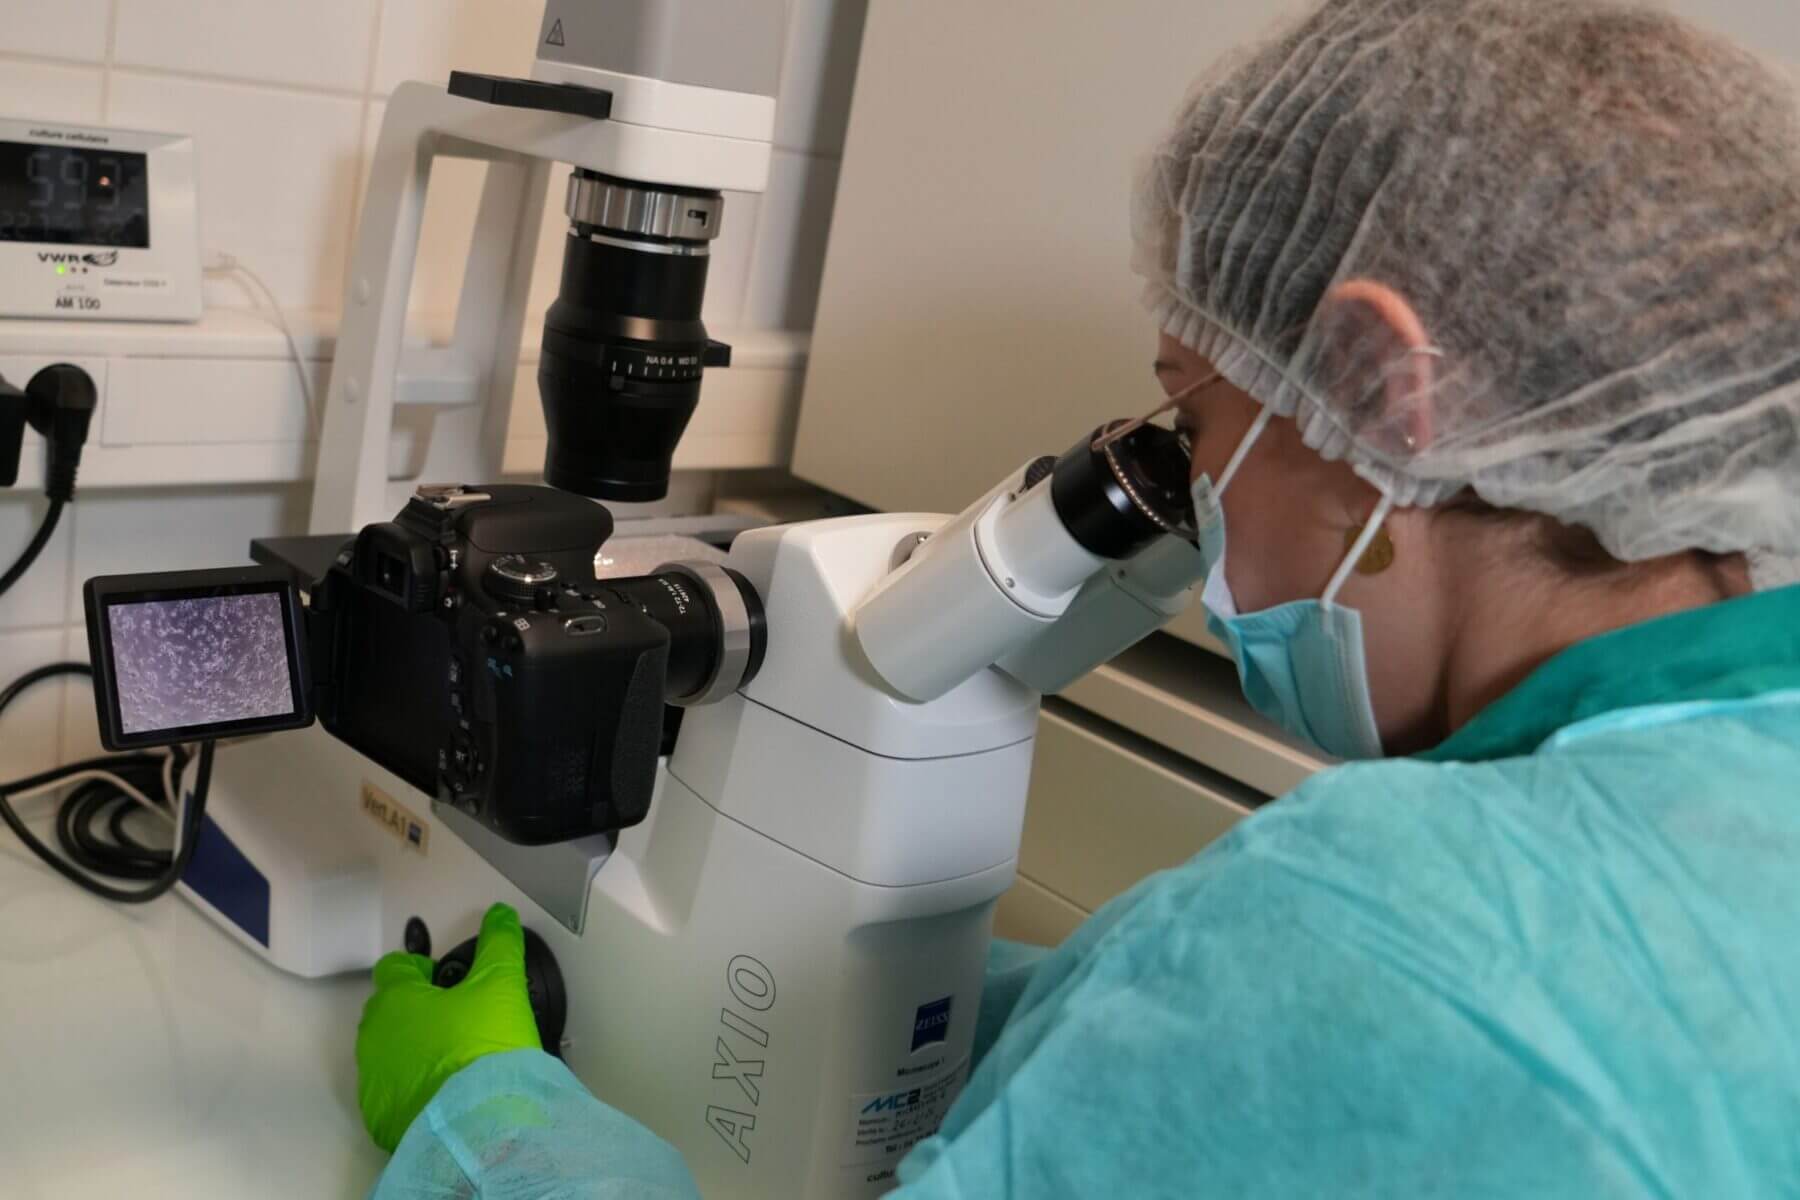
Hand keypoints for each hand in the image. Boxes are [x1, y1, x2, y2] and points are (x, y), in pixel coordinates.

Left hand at [356, 903, 542, 1151]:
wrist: (479, 1122)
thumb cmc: (483, 1047)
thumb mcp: (502, 984)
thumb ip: (500, 943)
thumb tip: (500, 915)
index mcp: (396, 999)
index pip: (395, 967)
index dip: (419, 966)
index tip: (441, 976)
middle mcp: (374, 1036)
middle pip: (388, 1008)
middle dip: (414, 1006)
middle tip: (453, 1014)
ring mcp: (374, 1078)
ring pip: (388, 1049)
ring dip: (411, 1046)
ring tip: (452, 1054)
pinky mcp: (380, 1114)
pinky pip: (392, 1089)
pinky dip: (411, 1084)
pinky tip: (442, 1088)